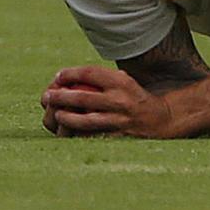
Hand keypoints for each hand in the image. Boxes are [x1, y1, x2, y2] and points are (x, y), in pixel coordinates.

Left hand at [40, 66, 175, 137]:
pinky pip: (94, 136)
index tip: (58, 76)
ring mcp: (120, 120)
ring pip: (86, 120)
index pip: (90, 73)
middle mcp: (120, 99)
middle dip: (61, 96)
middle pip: (83, 97)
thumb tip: (69, 77)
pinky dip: (79, 134)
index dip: (71, 73)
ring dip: (66, 117)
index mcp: (121, 82)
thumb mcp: (124, 81)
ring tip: (55, 114)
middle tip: (47, 96)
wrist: (163, 118)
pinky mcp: (120, 136)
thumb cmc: (136, 97)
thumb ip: (102, 79)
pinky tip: (68, 132)